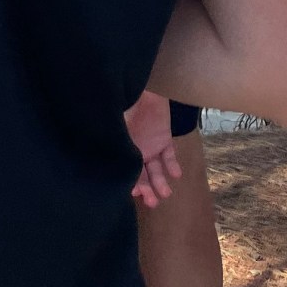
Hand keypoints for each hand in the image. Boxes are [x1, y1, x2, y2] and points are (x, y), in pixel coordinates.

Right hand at [124, 90, 181, 208]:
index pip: (125, 169)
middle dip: (146, 189)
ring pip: (155, 169)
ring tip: (165, 194)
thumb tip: (111, 156)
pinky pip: (169, 154)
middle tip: (152, 203)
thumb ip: (114, 137)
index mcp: (121, 145)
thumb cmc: (124, 100)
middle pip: (141, 174)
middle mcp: (134, 149)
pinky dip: (172, 165)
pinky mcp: (163, 137)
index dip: (130, 182)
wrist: (142, 83)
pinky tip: (176, 175)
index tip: (134, 193)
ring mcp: (149, 144)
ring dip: (160, 182)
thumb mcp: (114, 121)